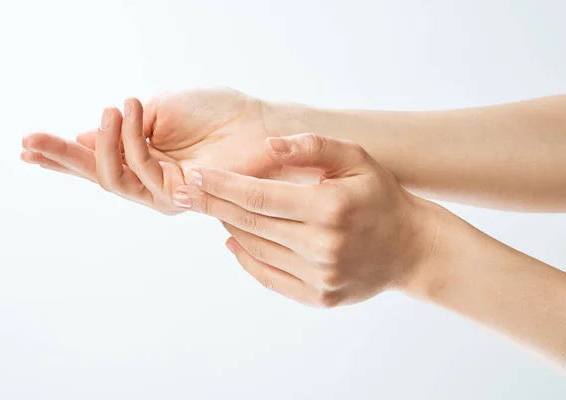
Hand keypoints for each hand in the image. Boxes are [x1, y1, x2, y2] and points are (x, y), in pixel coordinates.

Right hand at [21, 88, 303, 214]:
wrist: (255, 121)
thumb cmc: (214, 114)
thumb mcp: (159, 111)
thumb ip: (124, 129)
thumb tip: (84, 135)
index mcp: (144, 159)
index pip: (98, 161)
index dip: (63, 155)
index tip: (27, 146)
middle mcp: (150, 180)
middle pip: (99, 176)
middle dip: (63, 159)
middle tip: (30, 142)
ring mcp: (164, 191)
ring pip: (115, 178)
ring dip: (104, 140)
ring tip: (111, 108)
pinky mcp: (180, 195)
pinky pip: (142, 171)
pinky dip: (131, 139)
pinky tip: (128, 111)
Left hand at [171, 133, 436, 306]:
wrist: (411, 248)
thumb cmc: (379, 196)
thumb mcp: (356, 158)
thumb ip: (313, 146)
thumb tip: (267, 147)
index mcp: (329, 208)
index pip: (259, 196)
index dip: (222, 186)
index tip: (193, 177)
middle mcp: (322, 246)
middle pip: (250, 224)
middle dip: (214, 204)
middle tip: (187, 191)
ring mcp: (320, 276)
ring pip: (255, 249)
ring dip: (231, 227)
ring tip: (219, 209)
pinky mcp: (320, 297)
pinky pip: (269, 277)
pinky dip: (246, 258)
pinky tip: (235, 241)